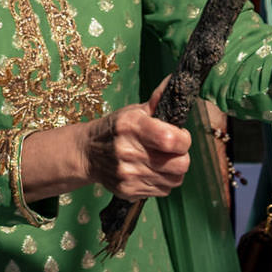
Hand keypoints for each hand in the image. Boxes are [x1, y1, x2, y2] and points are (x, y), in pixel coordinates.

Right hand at [83, 80, 191, 200]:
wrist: (87, 153)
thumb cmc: (116, 129)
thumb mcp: (134, 111)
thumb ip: (159, 100)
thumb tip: (178, 80)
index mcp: (132, 126)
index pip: (173, 140)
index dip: (184, 139)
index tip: (179, 135)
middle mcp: (128, 151)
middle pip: (180, 164)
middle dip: (181, 156)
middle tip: (172, 150)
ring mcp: (128, 174)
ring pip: (175, 180)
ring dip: (173, 170)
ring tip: (161, 160)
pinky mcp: (128, 191)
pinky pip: (163, 191)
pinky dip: (162, 181)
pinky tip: (151, 171)